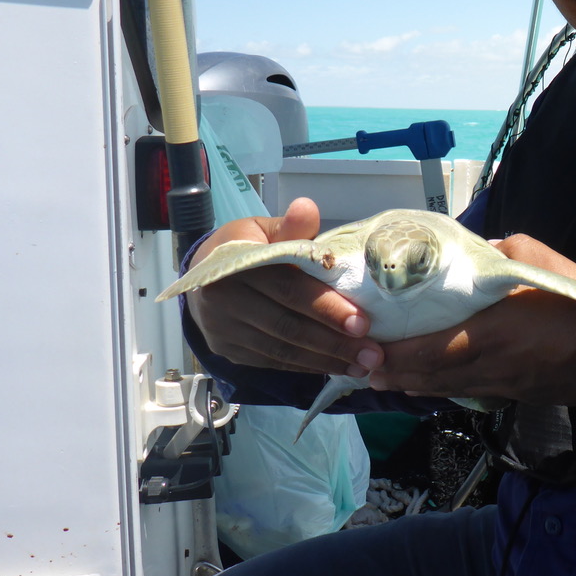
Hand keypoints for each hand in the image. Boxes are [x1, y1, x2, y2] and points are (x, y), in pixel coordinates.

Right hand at [185, 197, 383, 376]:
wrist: (201, 278)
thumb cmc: (244, 248)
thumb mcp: (263, 230)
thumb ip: (290, 227)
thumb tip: (307, 207)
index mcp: (234, 265)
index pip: (287, 289)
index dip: (326, 307)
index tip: (363, 323)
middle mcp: (224, 301)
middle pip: (287, 326)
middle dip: (334, 343)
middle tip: (373, 354)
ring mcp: (223, 330)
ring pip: (282, 351)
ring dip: (326, 361)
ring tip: (364, 365)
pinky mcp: (228, 351)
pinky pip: (273, 362)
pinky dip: (307, 367)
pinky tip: (336, 367)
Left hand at [368, 235, 575, 408]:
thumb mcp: (543, 264)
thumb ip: (503, 255)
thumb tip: (478, 253)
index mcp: (491, 331)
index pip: (430, 349)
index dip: (396, 354)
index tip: (369, 348)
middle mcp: (487, 364)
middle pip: (429, 374)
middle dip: (395, 371)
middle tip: (365, 363)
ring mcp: (499, 384)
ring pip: (444, 387)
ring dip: (412, 382)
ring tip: (385, 375)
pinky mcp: (512, 393)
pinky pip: (465, 390)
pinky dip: (440, 386)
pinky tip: (428, 382)